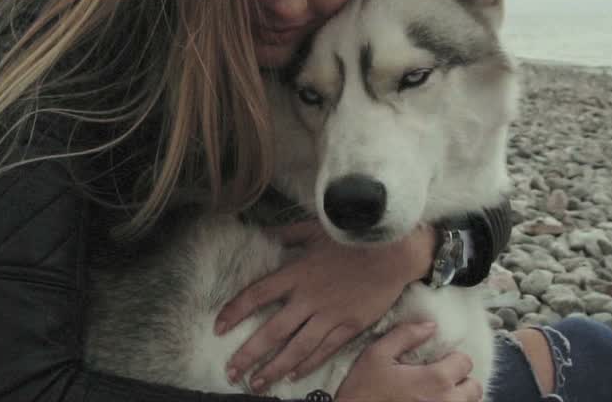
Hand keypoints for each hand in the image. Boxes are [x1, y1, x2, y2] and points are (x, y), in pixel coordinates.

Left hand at [214, 219, 434, 391]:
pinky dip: (307, 364)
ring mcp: (330, 314)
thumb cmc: (352, 236)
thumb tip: (262, 232)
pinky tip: (293, 375)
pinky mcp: (350, 325)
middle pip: (272, 331)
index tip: (218, 328)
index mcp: (296, 272)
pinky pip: (324, 350)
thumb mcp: (315, 228)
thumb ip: (286, 233)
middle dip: (248, 354)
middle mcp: (308, 297)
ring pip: (296, 348)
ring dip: (274, 368)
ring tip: (256, 383)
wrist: (393, 250)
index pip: (257, 295)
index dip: (235, 312)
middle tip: (231, 371)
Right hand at [336, 322, 482, 401]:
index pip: (465, 362)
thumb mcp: (377, 355)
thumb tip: (430, 326)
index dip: (452, 358)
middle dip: (460, 380)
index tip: (438, 361)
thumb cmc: (364, 391)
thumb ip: (405, 335)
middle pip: (474, 387)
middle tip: (441, 379)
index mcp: (436, 380)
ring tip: (437, 395)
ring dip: (458, 398)